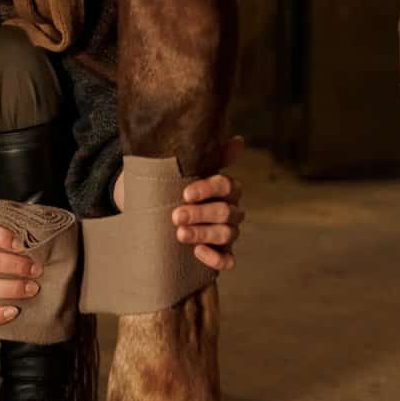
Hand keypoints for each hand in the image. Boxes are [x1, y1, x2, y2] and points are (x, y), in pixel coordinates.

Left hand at [174, 136, 244, 270]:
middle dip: (200, 214)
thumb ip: (212, 155)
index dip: (207, 189)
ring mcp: (228, 233)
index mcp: (227, 188)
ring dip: (203, 234)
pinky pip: (228, 260)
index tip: (185, 194)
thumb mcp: (188, 170)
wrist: (160, 213)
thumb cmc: (178, 188)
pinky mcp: (222, 253)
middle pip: (224, 212)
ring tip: (180, 234)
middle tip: (176, 216)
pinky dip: (215, 258)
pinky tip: (197, 253)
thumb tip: (239, 140)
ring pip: (226, 234)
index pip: (224, 186)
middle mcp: (231, 210)